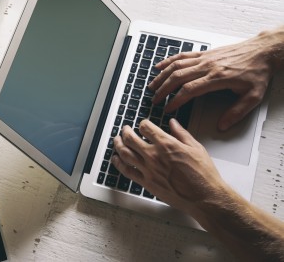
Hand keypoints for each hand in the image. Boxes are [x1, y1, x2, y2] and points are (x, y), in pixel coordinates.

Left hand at [111, 120, 227, 216]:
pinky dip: (118, 163)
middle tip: (125, 129)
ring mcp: (148, 170)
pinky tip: (115, 159)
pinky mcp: (147, 183)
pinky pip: (127, 171)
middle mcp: (154, 156)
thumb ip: (181, 134)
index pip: (146, 127)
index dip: (143, 124)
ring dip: (118, 144)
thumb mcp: (196, 148)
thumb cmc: (203, 174)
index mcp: (167, 144)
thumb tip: (173, 123)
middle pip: (130, 138)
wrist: (205, 198)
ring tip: (117, 140)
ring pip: (125, 153)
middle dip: (126, 131)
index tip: (143, 125)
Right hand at [148, 29, 282, 130]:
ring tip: (153, 86)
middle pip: (178, 77)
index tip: (168, 108)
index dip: (176, 100)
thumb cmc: (258, 72)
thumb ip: (236, 112)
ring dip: (162, 76)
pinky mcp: (204, 53)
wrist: (263, 51)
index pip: (189, 89)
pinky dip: (168, 60)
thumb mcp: (253, 96)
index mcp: (217, 78)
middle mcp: (207, 66)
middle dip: (163, 89)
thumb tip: (223, 125)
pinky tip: (160, 66)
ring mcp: (204, 58)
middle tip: (155, 99)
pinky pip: (182, 55)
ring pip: (177, 66)